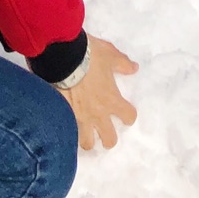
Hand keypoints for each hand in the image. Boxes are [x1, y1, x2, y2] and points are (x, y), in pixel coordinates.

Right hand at [61, 36, 137, 150]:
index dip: (129, 115)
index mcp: (111, 100)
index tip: (125, 111)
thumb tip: (135, 68)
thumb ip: (123, 64)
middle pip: (110, 140)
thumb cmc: (90, 56)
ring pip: (87, 143)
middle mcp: (98, 114)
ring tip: (86, 132)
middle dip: (109, 137)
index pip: (129, 117)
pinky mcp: (64, 116)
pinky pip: (69, 131)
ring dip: (88, 138)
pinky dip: (71, 130)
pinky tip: (69, 123)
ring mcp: (80, 118)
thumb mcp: (110, 55)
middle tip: (105, 129)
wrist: (63, 58)